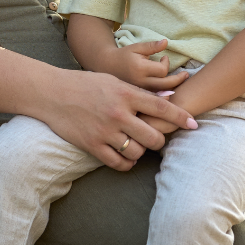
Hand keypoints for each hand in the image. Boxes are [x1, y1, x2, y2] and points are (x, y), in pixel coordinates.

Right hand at [41, 70, 199, 170]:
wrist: (51, 93)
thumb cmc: (84, 84)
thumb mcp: (113, 81)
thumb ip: (139, 92)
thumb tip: (169, 97)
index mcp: (125, 94)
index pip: (161, 107)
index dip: (180, 117)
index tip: (193, 124)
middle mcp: (118, 113)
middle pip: (154, 136)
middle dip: (158, 140)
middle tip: (155, 138)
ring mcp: (105, 131)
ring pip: (137, 152)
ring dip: (140, 152)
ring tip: (136, 146)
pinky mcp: (92, 145)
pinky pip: (118, 163)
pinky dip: (126, 163)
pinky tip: (125, 158)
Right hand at [103, 39, 189, 91]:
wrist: (106, 69)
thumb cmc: (123, 56)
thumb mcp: (136, 47)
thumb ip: (151, 46)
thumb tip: (166, 42)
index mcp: (140, 69)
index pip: (162, 70)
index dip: (166, 63)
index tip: (164, 58)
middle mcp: (140, 83)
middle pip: (166, 85)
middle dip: (178, 79)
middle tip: (185, 74)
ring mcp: (139, 93)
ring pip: (163, 95)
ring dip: (173, 88)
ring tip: (180, 81)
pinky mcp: (138, 99)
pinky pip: (155, 100)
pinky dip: (165, 96)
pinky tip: (169, 90)